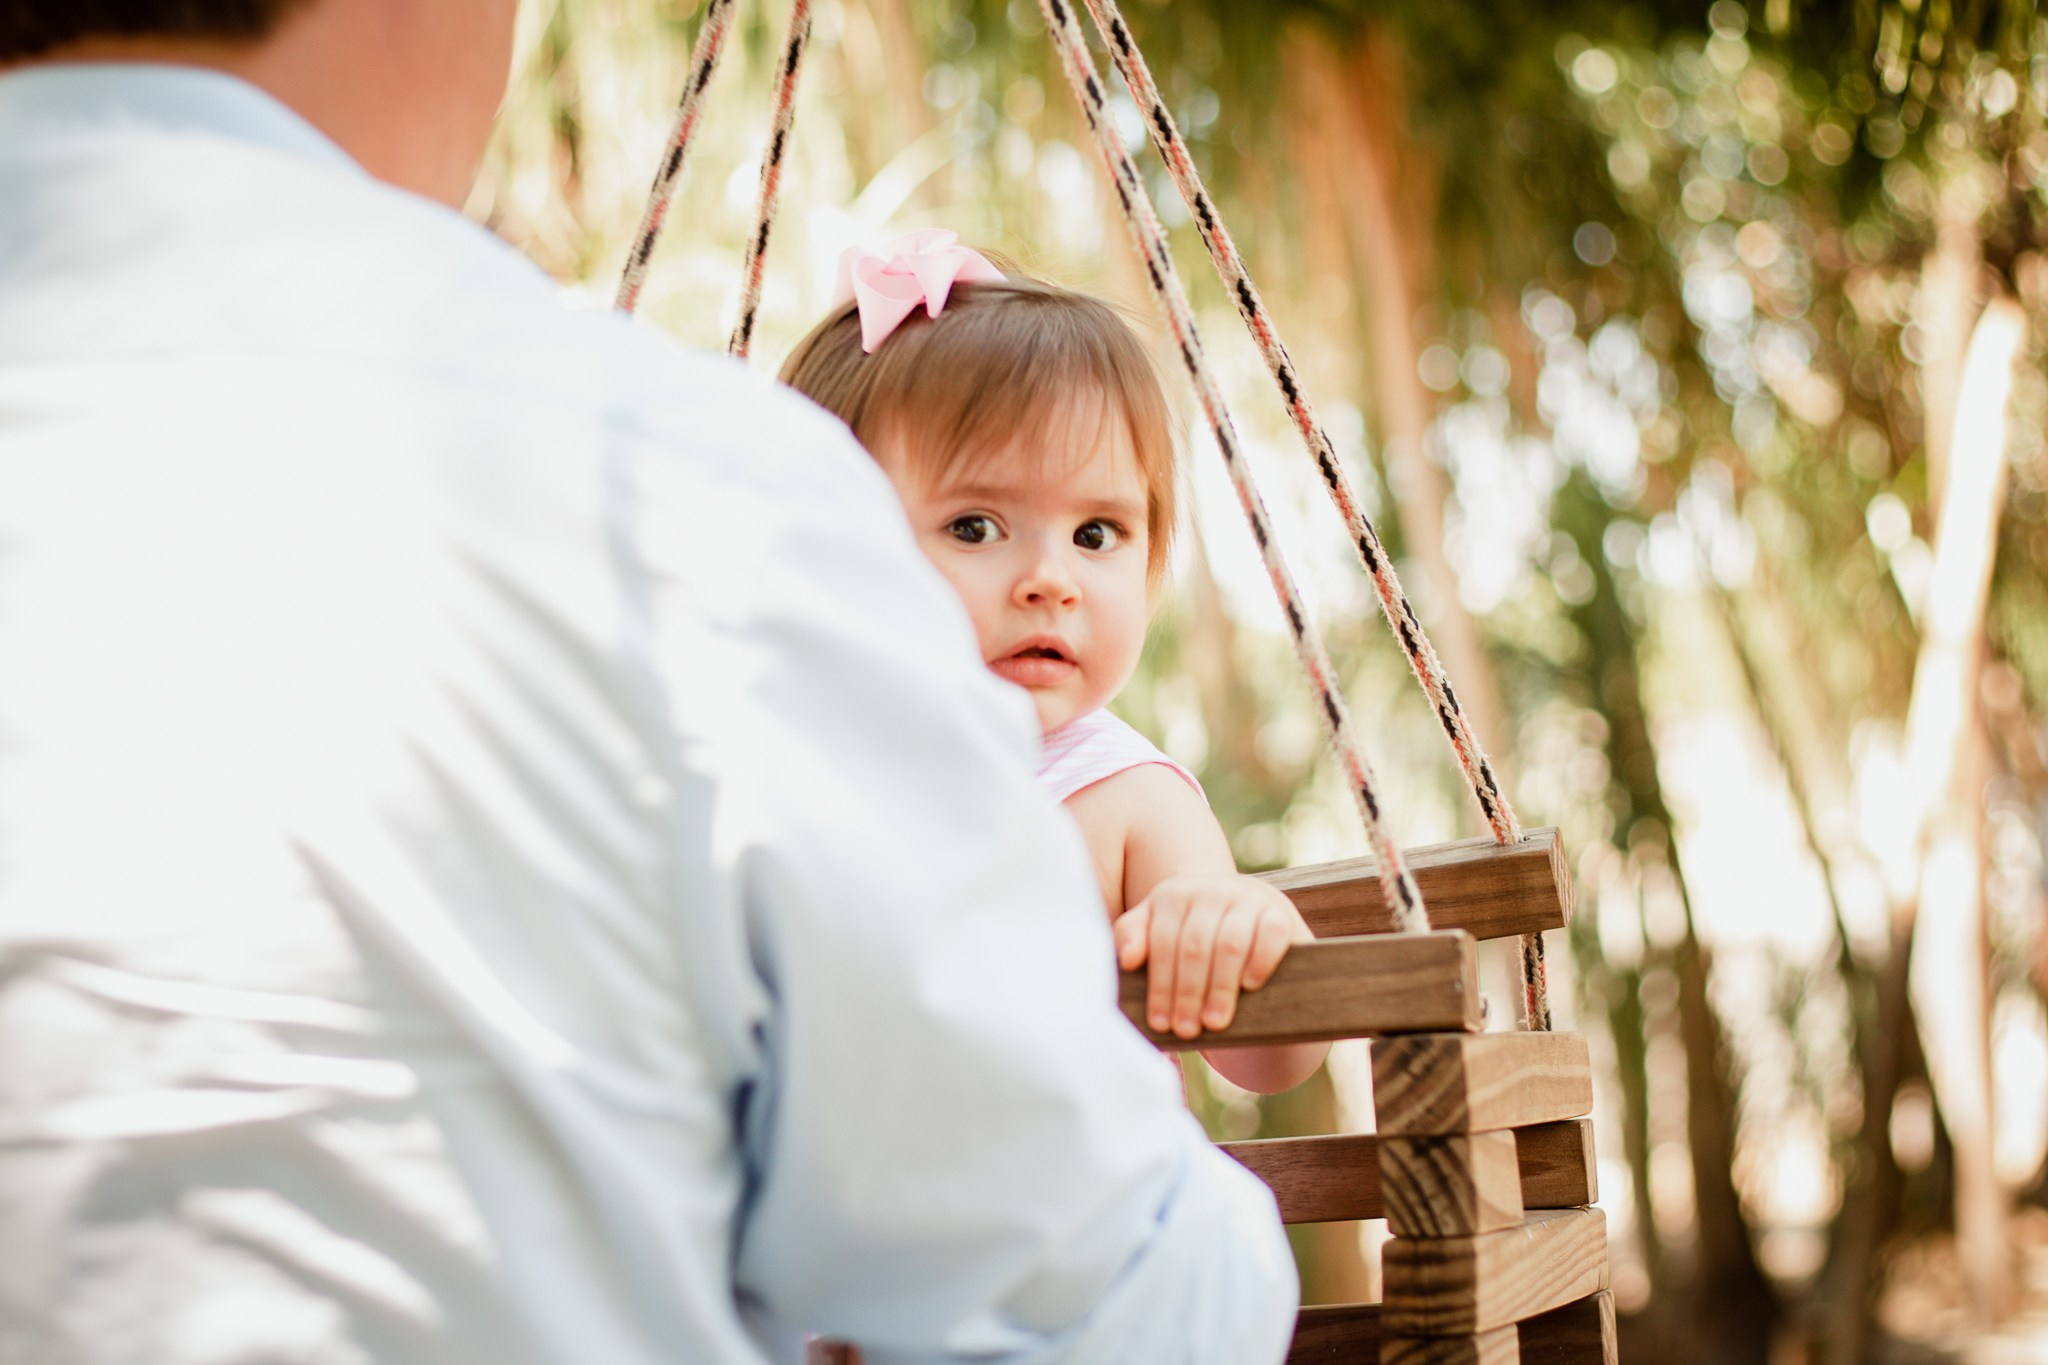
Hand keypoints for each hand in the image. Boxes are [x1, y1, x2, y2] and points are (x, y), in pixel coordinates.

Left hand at [1114, 874, 1311, 1039]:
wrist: (1248, 940)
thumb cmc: (1193, 949)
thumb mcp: (1160, 941)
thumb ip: (1133, 940)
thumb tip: (1126, 959)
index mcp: (1174, 894)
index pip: (1162, 942)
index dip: (1160, 985)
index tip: (1159, 1022)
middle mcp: (1210, 888)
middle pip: (1194, 946)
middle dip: (1187, 993)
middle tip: (1186, 1030)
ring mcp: (1247, 896)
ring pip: (1229, 944)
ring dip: (1220, 987)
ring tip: (1213, 1022)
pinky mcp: (1280, 911)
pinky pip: (1269, 935)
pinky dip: (1258, 962)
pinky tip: (1248, 987)